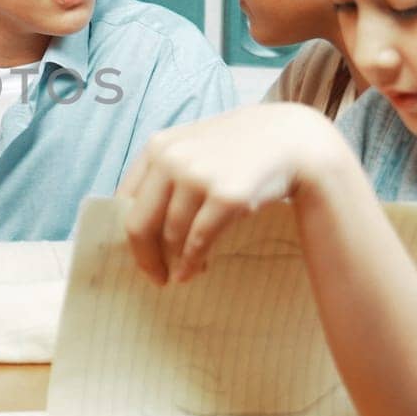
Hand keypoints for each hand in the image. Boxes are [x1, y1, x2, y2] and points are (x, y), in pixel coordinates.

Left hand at [118, 103, 343, 285]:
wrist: (290, 139)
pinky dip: (193, 261)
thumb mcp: (192, 146)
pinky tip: (194, 271)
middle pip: (140, 223)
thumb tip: (140, 226)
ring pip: (172, 235)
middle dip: (145, 257)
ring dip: (175, 261)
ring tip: (183, 273)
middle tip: (154, 277)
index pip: (126, 201)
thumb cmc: (237, 147)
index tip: (139, 254)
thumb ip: (164, 174)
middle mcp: (172, 159)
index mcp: (157, 146)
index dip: (129, 234)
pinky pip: (199, 240)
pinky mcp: (226, 196)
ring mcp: (198, 177)